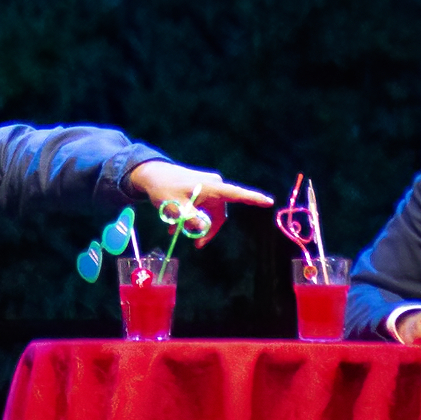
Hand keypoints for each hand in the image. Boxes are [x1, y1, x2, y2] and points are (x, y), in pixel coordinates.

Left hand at [127, 160, 273, 243]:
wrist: (151, 174)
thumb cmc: (163, 188)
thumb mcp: (175, 206)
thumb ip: (190, 218)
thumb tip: (202, 229)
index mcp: (211, 186)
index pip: (237, 194)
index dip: (253, 199)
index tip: (269, 202)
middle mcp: (214, 186)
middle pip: (220, 213)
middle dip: (208, 230)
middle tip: (196, 244)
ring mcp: (208, 189)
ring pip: (209, 214)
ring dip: (195, 225)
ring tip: (174, 232)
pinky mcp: (201, 192)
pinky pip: (202, 210)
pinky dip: (191, 218)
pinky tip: (174, 227)